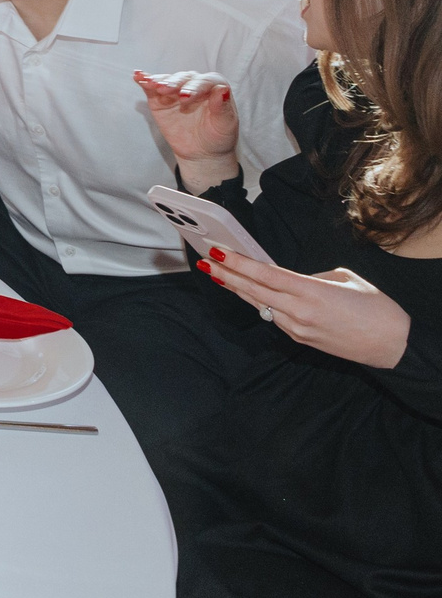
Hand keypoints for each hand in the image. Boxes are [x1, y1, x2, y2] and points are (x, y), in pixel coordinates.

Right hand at [133, 71, 241, 184]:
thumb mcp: (225, 125)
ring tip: (151, 84)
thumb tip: (222, 89)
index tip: (185, 98)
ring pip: (168, 80)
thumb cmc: (217, 136)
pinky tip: (138, 76)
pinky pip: (152, 88)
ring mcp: (176, 91)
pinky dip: (145, 81)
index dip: (195, 88)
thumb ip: (223, 107)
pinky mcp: (159, 99)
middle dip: (174, 84)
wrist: (201, 151)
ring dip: (159, 81)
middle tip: (166, 91)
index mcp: (214, 87)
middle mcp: (195, 84)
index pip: (204, 82)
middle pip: (184, 79)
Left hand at [200, 251, 410, 367]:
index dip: (238, 264)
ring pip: (260, 304)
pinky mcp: (299, 339)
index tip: (217, 252)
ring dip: (238, 289)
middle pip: (254, 290)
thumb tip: (292, 278)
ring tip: (219, 274)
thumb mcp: (345, 280)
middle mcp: (299, 311)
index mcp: (311, 292)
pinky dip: (259, 302)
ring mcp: (297, 328)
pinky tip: (248, 292)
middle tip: (205, 262)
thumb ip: (313, 277)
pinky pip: (274, 317)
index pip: (265, 275)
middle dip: (227, 275)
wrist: (393, 345)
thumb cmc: (376, 308)